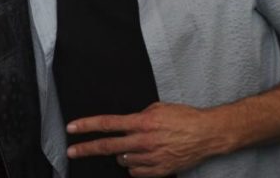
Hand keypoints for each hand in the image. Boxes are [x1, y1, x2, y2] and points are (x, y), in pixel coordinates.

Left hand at [66, 102, 229, 176]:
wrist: (207, 134)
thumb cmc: (184, 118)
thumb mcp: (158, 108)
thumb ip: (138, 116)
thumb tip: (125, 124)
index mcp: (142, 122)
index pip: (107, 124)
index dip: (86, 126)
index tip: (71, 129)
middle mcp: (143, 141)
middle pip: (107, 147)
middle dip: (86, 149)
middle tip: (72, 152)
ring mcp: (151, 158)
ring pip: (123, 160)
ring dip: (122, 154)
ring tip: (136, 146)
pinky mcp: (159, 170)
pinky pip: (135, 171)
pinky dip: (134, 165)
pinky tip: (143, 157)